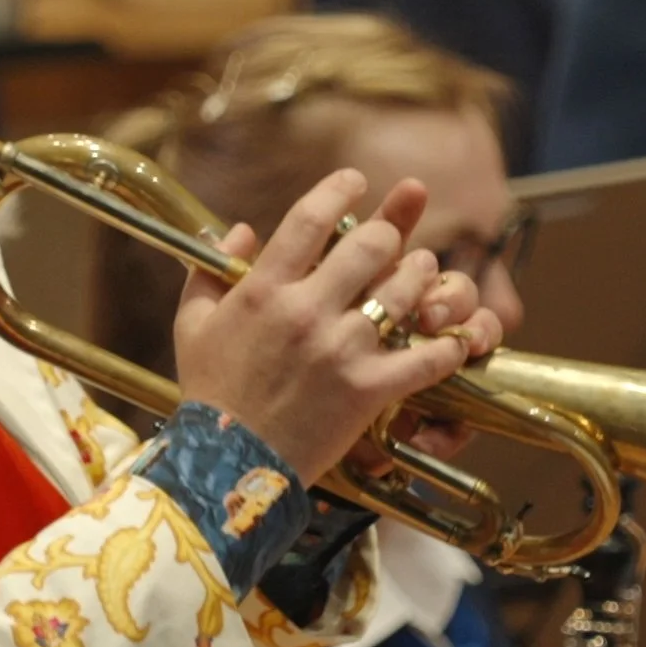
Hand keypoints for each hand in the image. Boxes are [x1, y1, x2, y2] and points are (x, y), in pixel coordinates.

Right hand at [174, 170, 502, 485]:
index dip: (340, 189)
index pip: (310, 218)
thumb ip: (211, 269)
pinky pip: (425, 358)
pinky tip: (454, 337)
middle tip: (395, 236)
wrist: (225, 466)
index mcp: (263, 289)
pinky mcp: (367, 390)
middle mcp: (305, 311)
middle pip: (370, 245)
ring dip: (421, 275)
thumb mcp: (191, 324)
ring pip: (402, 290)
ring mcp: (340, 350)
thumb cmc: (209, 393)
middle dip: (390, 233)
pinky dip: (447, 345)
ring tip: (424, 272)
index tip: (357, 180)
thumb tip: (242, 229)